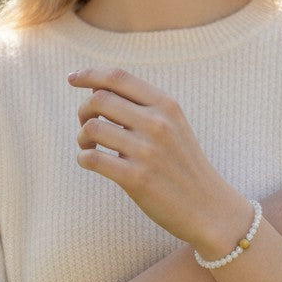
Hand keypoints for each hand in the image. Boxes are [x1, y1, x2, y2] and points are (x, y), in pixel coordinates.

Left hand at [68, 67, 248, 250]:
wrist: (209, 207)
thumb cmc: (184, 165)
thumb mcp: (174, 126)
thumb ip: (144, 106)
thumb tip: (100, 89)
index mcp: (166, 105)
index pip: (118, 77)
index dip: (89, 74)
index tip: (73, 79)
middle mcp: (157, 124)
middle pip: (99, 99)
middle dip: (83, 110)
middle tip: (86, 125)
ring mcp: (147, 151)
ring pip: (92, 128)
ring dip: (82, 137)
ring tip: (89, 147)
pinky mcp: (136, 178)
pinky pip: (92, 159)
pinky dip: (83, 158)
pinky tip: (90, 161)